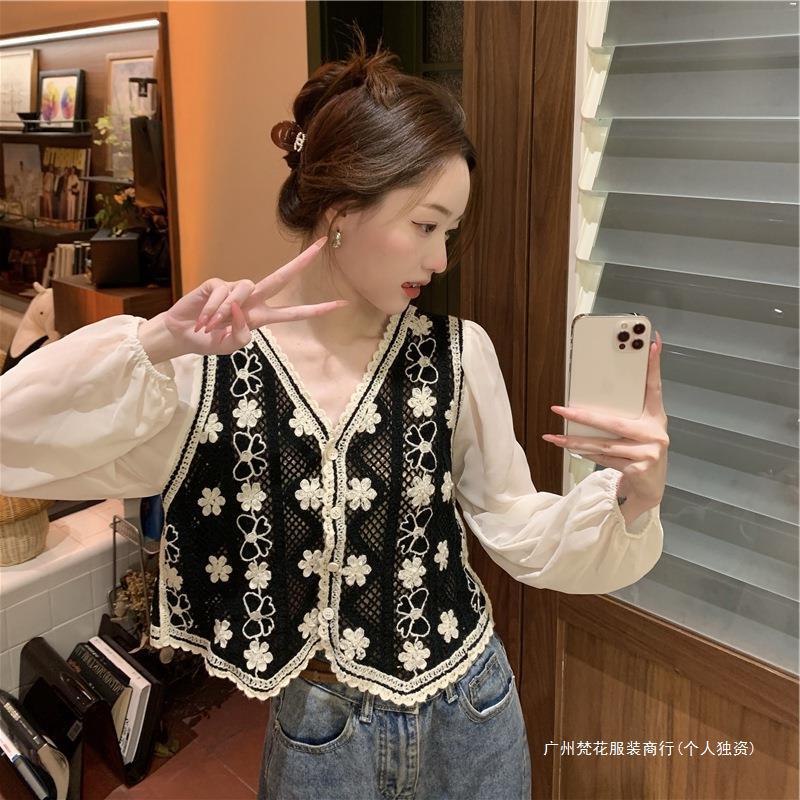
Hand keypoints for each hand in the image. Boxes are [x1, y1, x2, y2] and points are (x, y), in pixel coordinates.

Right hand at [147, 236, 349, 357]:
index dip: (317, 310)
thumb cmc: (210, 341)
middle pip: (280, 278)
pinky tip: (204, 319)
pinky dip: (213, 309)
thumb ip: (241, 336)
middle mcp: (252, 300)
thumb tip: (241, 309)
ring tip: (211, 326)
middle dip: (301, 262)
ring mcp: (235, 289)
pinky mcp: (217, 284)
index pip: (294, 313)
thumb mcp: (230, 347)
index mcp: (262, 317)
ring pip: (245, 289)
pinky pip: (222, 293)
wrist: (182, 335)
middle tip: (321, 245)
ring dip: (227, 313)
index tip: (341, 304)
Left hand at [542, 331, 668, 511]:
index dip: (653, 365)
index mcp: (656, 417)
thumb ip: (626, 412)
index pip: (654, 387)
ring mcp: (648, 452)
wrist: (651, 488)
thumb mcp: (641, 428)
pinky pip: (604, 458)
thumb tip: (592, 398)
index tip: (651, 342)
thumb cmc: (642, 451)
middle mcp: (656, 433)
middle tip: (559, 409)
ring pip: (603, 444)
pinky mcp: (638, 468)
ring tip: (553, 437)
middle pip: (613, 422)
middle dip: (583, 416)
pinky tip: (572, 450)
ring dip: (575, 441)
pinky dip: (586, 454)